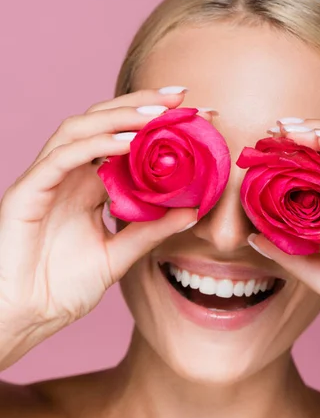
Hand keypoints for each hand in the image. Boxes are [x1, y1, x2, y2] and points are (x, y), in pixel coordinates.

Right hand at [0, 89, 206, 358]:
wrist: (25, 317)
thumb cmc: (62, 289)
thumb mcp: (118, 256)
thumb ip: (150, 232)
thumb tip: (193, 211)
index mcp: (88, 188)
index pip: (123, 144)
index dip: (157, 127)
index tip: (196, 119)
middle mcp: (69, 176)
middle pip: (103, 124)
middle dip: (142, 106)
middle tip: (183, 100)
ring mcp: (48, 179)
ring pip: (82, 129)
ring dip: (120, 116)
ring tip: (159, 113)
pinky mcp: (29, 190)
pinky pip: (63, 156)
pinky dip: (95, 144)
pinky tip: (128, 142)